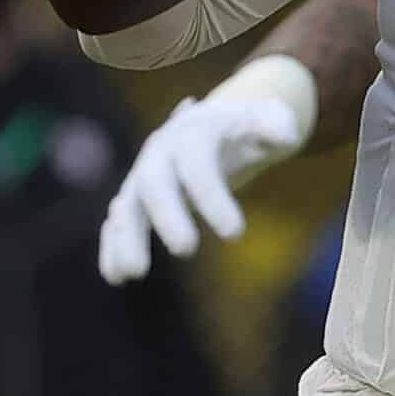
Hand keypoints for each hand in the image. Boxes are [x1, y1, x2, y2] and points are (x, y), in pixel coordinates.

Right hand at [100, 89, 306, 282]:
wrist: (216, 124)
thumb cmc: (248, 127)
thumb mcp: (270, 118)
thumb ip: (277, 125)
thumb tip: (282, 138)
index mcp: (193, 132)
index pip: (199, 167)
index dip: (214, 199)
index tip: (236, 234)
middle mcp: (160, 152)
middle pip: (154, 184)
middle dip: (168, 217)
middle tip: (187, 250)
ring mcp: (143, 175)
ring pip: (127, 207)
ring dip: (126, 239)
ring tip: (132, 274)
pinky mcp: (136, 198)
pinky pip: (118, 223)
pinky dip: (112, 247)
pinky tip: (116, 277)